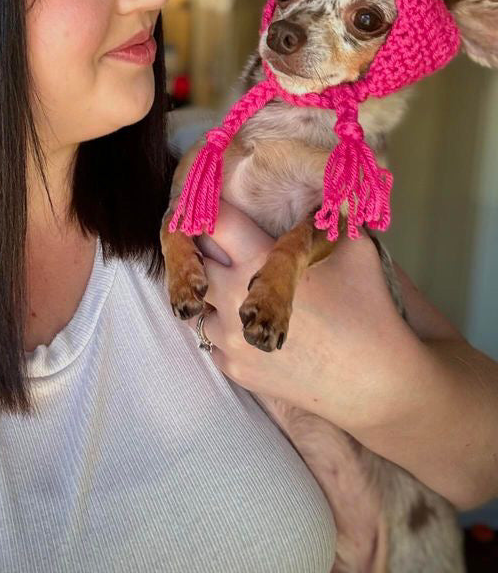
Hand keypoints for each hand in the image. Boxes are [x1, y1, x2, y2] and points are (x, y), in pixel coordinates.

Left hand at [184, 198, 426, 433]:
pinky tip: (251, 321)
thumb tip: (320, 188)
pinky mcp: (233, 368)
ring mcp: (229, 338)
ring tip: (240, 286)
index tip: (212, 205)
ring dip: (212, 291)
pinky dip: (223, 326)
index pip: (211, 221)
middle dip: (206, 250)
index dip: (208, 209)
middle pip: (193, 260)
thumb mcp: (354, 247)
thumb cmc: (368, 308)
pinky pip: (209, 337)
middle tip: (226, 245)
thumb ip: (326, 215)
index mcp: (258, 261)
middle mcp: (233, 298)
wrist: (377, 384)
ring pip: (197, 302)